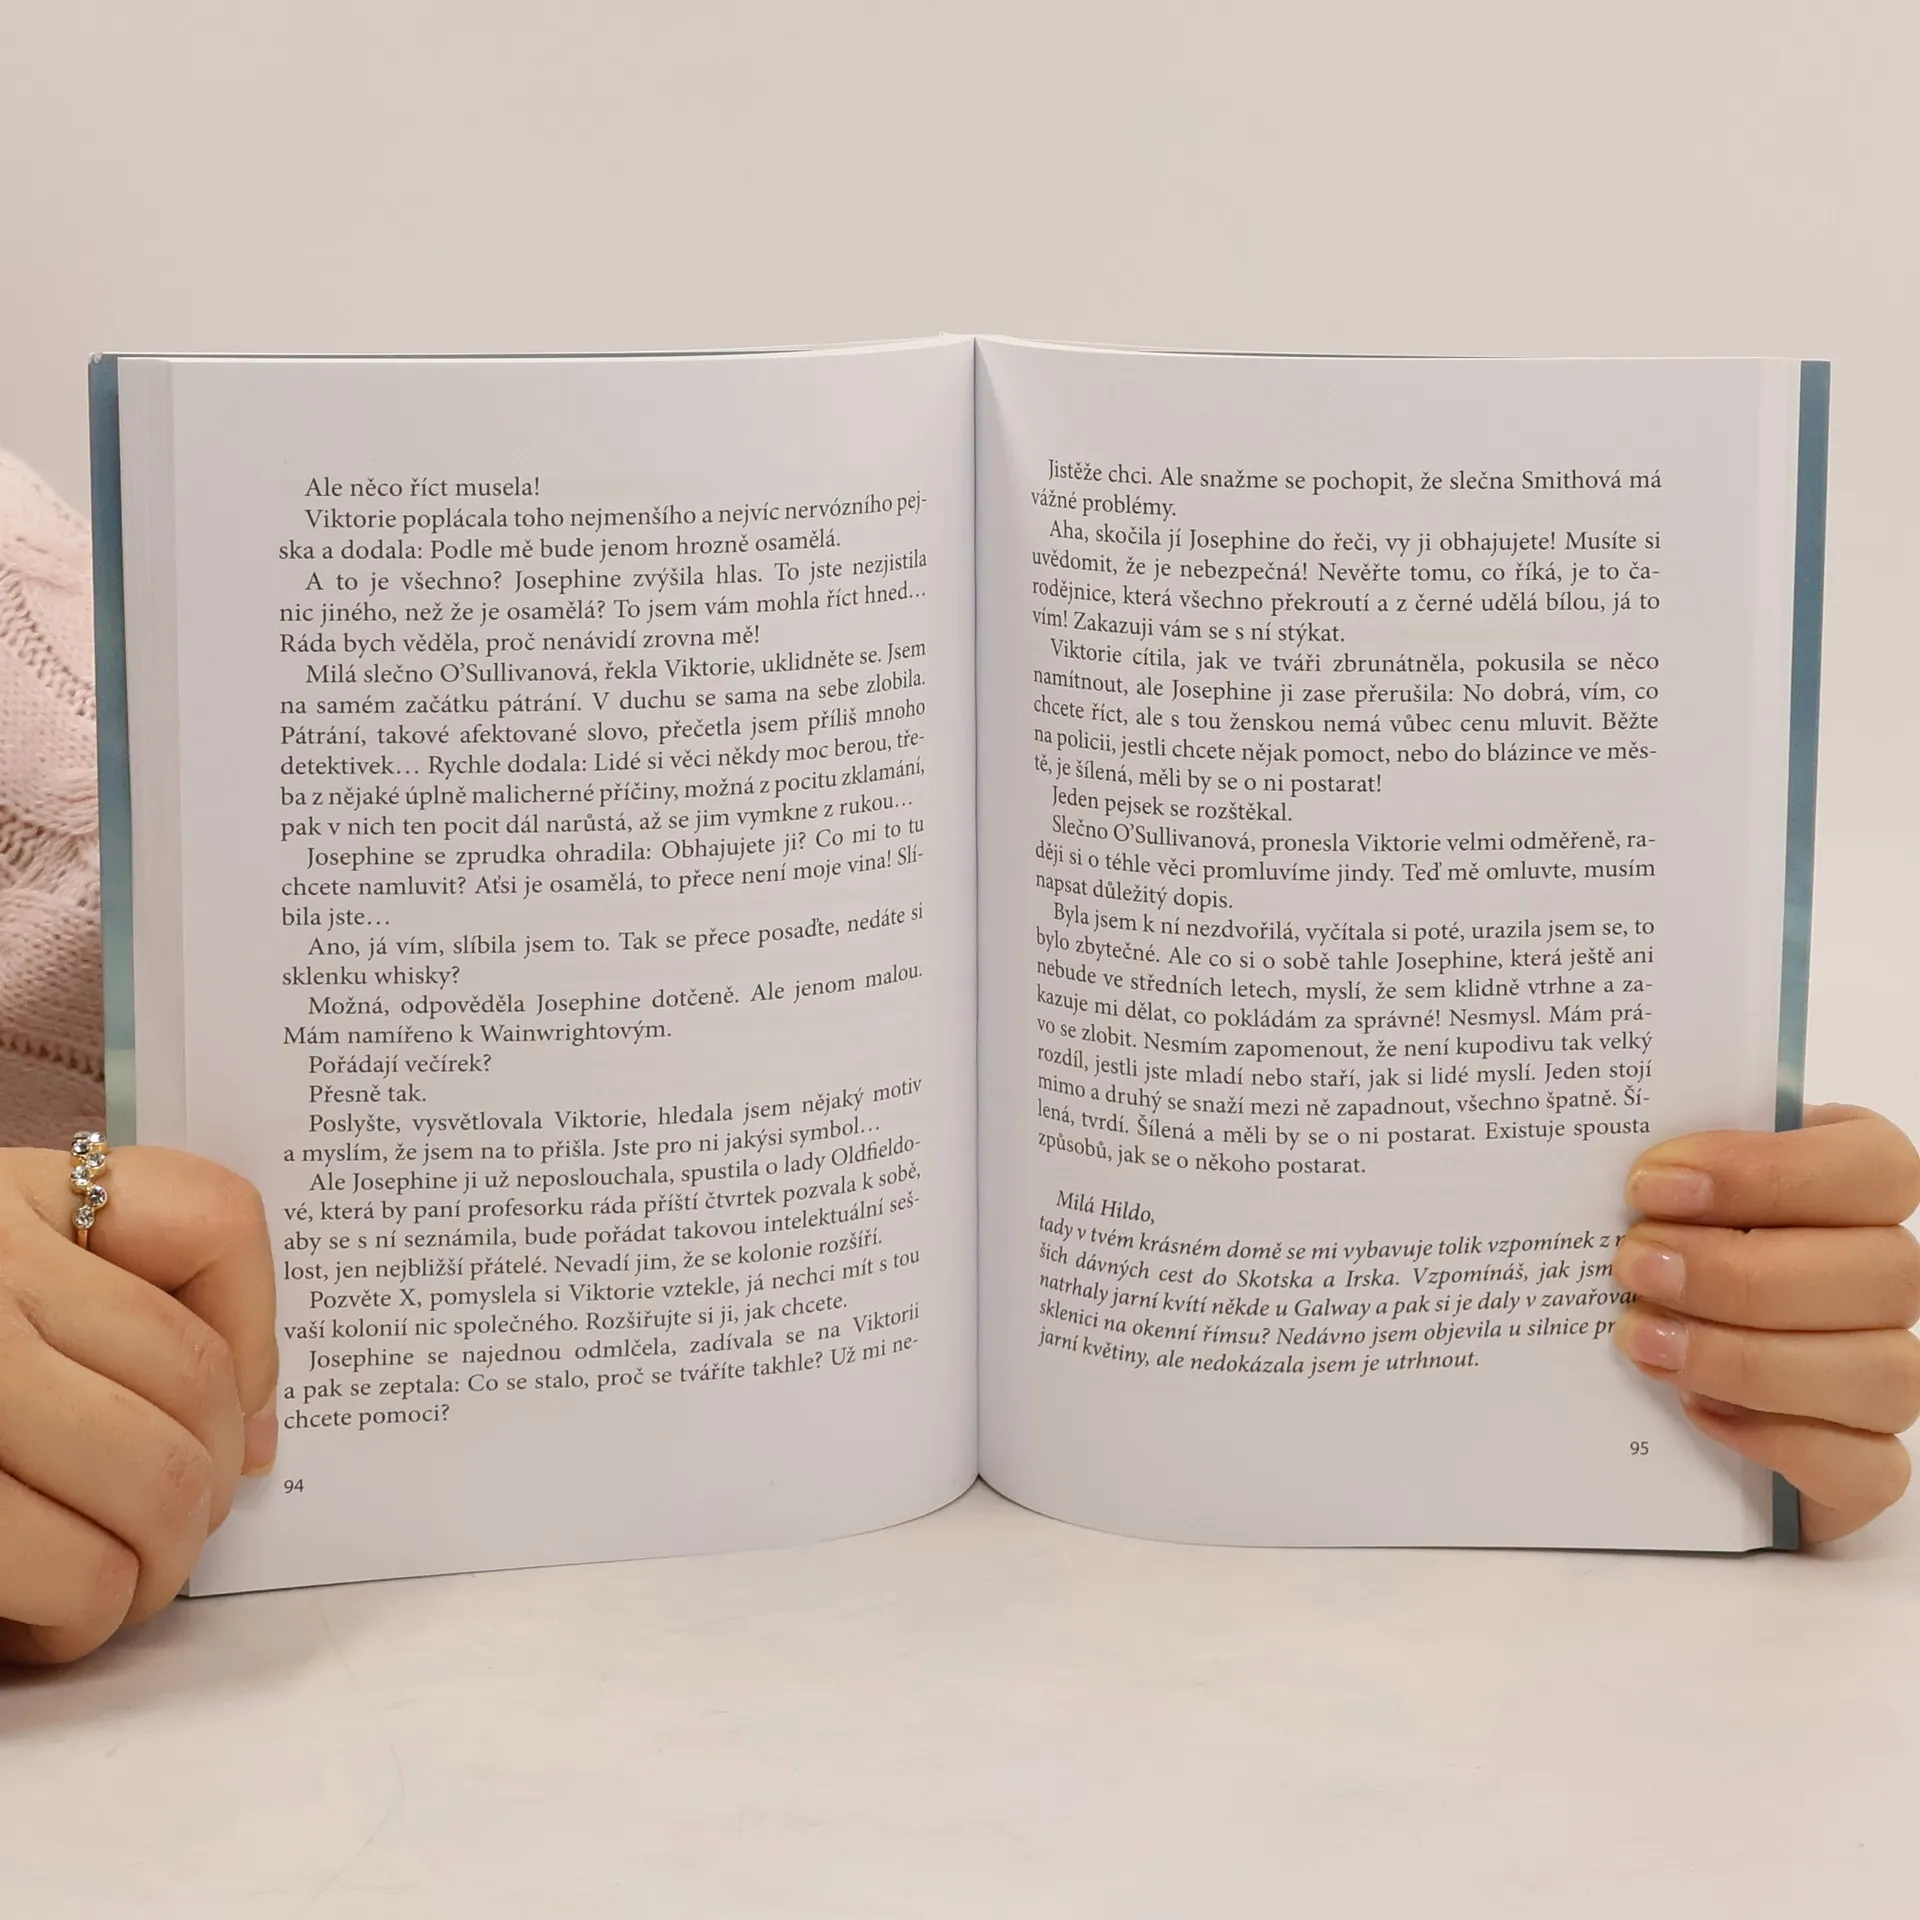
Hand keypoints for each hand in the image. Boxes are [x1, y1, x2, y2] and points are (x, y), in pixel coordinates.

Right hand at [0, 1146, 275, 1662]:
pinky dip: (76, 1617)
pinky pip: (61, 1567)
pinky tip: (40, 1621)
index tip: (244, 1422)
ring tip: (111, 1590)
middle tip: (172, 1540)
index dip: (262, 1337)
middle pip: (193, 1386)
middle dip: (207, 1492)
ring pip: (147, 1484)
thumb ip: (113, 1302)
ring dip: (152, 1570)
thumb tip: (257, 1438)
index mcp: (5, 1201)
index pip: (211, 1220)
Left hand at [1611, 1105, 1919, 1542]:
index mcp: (1856, 1185)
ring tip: (1640, 1339)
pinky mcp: (1867, 1460)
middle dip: (1738, 1272)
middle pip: (1882, 1271)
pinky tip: (1695, 1410)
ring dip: (1747, 1358)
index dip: (1767, 1171)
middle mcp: (1889, 1277)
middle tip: (1632, 1266)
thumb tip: (1607, 1163)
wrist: (1655, 1354)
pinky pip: (1867, 1465)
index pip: (1873, 1166)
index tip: (1649, 1185)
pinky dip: (1778, 1440)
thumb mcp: (1662, 1194)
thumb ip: (1665, 1174)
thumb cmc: (1666, 1244)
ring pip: (1883, 1373)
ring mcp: (1890, 1371)